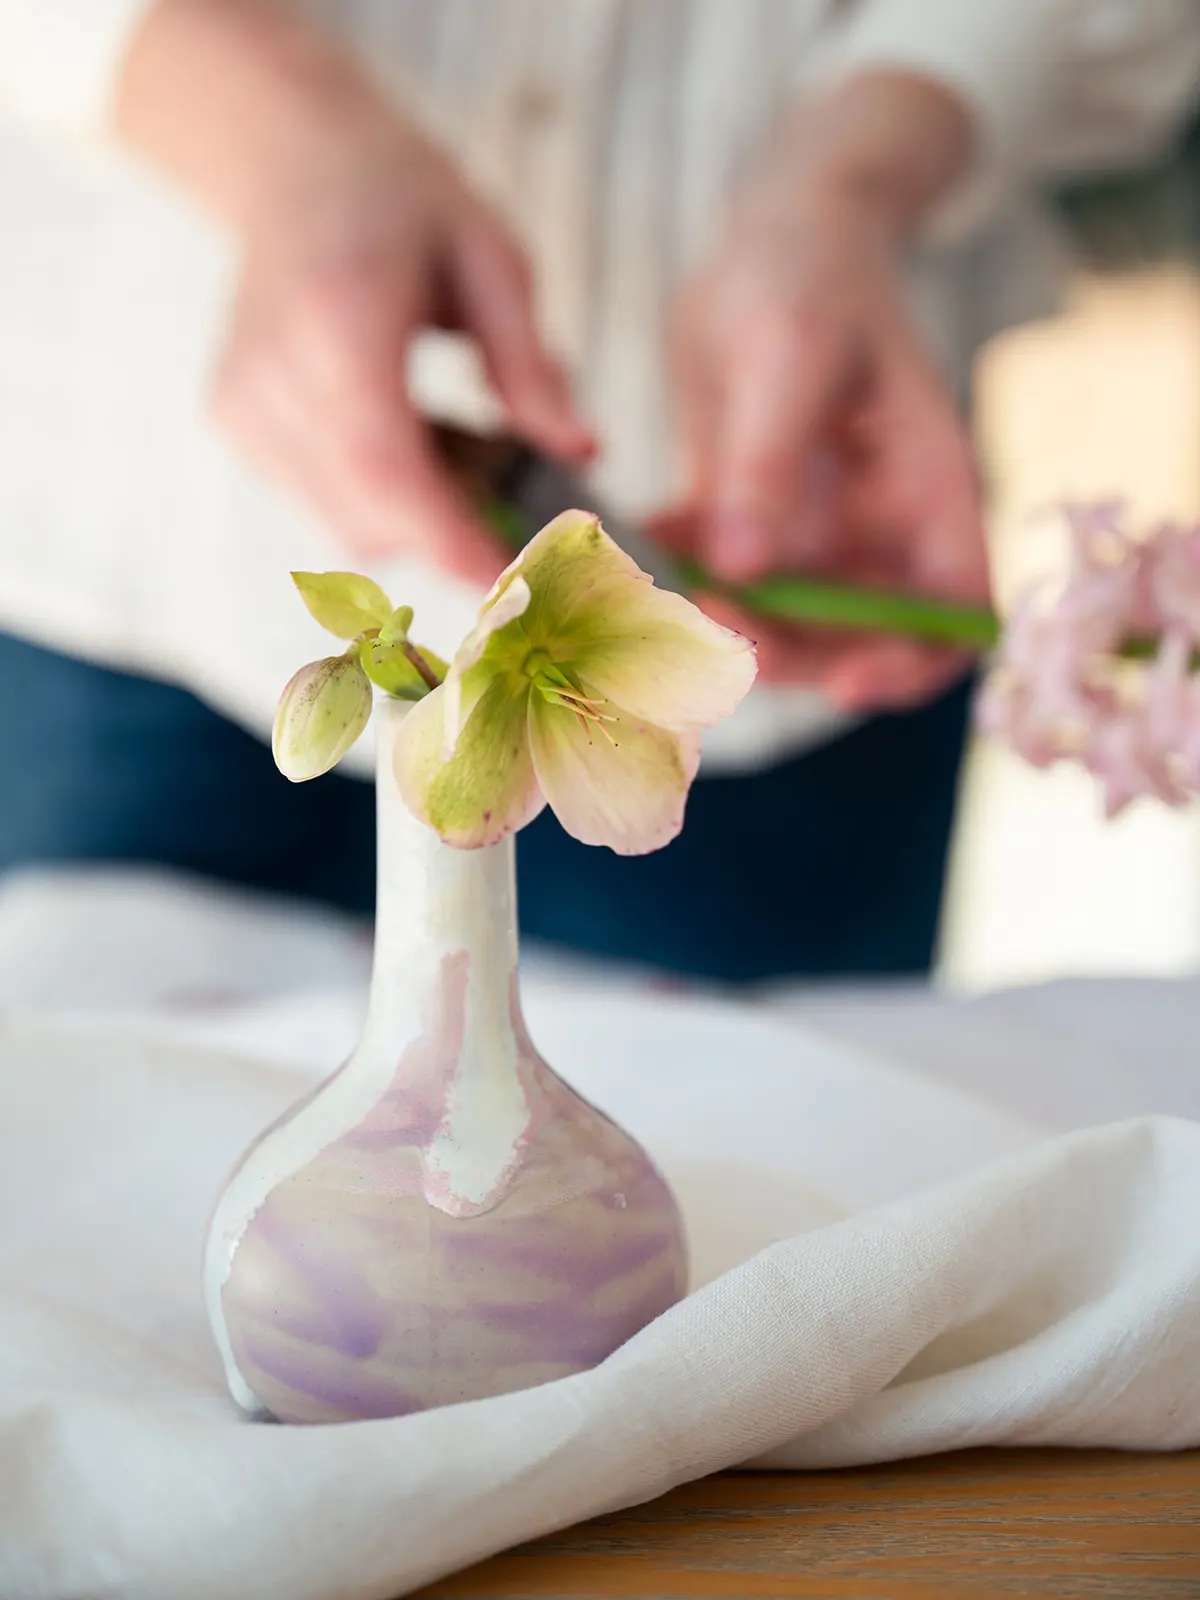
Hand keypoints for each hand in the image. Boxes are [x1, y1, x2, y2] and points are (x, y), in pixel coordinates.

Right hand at [116, 0, 591, 586]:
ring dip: (417, 516)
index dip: (450, 541)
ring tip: (449, 434)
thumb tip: (581, 452)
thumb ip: (531, 364)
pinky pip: (324, 506)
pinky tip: (400, 429)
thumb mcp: (491, 257)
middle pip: (369, 517)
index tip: (514, 582)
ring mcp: (241, 407)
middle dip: (453, 533)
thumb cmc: (401, 201)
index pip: (387, 469)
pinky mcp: (233, 426)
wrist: (290, 164)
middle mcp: (272, 375)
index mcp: (337, 322)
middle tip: (511, 486)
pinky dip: (379, 497)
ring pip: (347, 527)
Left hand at [667, 73, 989, 709]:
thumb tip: (744, 572)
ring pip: (778, 628)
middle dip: (786, 655)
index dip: (910, 667)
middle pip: (854, 646)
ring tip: (664, 574)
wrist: (769, 233)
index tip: (843, 684)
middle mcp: (875, 531)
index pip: (951, 618)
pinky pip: (719, 582)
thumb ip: (766, 464)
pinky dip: (681, 575)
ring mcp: (812, 535)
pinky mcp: (749, 523)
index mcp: (926, 493)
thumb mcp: (788, 352)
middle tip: (709, 620)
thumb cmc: (807, 273)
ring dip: (721, 623)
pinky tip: (649, 530)